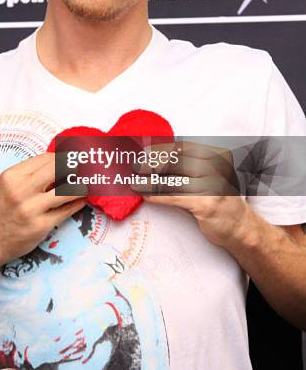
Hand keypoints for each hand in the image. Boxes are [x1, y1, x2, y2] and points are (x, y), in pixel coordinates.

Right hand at [0, 153, 86, 267]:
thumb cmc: (4, 208)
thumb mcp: (11, 185)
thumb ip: (32, 173)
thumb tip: (62, 162)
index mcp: (13, 176)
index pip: (46, 158)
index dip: (64, 157)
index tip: (74, 159)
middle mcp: (21, 190)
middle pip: (58, 169)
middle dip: (75, 167)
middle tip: (85, 169)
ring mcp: (31, 209)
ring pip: (66, 190)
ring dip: (81, 186)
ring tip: (86, 185)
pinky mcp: (40, 226)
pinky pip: (66, 210)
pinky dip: (78, 202)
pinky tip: (81, 199)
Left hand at [132, 141, 248, 247]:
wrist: (242, 228)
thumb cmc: (220, 201)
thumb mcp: (210, 178)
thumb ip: (190, 168)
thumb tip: (159, 160)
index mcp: (214, 157)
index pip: (183, 148)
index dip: (161, 150)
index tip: (145, 153)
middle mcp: (214, 168)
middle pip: (176, 162)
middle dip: (152, 164)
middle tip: (135, 167)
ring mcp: (212, 185)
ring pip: (172, 180)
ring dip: (150, 182)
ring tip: (135, 183)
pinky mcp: (206, 203)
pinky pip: (175, 197)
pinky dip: (158, 196)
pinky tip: (146, 196)